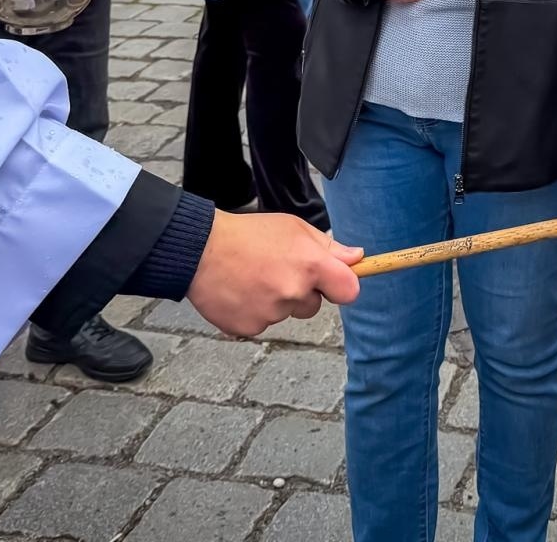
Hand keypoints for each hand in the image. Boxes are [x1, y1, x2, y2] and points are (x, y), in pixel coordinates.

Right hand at [188, 211, 361, 336]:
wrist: (199, 249)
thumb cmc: (247, 234)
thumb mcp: (293, 227)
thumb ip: (328, 246)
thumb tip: (358, 257)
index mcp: (310, 264)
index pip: (349, 290)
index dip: (342, 286)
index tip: (332, 282)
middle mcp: (294, 291)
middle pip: (313, 305)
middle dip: (300, 292)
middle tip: (274, 270)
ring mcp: (271, 313)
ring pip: (285, 314)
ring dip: (275, 301)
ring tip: (252, 278)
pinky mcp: (249, 328)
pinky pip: (262, 324)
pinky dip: (253, 312)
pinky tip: (240, 292)